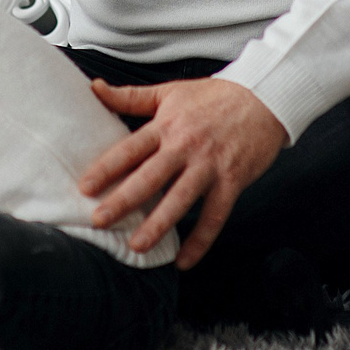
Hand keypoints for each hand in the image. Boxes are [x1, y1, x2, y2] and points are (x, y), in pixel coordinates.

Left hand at [79, 78, 286, 267]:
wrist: (265, 97)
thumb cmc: (213, 96)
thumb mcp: (169, 91)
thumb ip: (129, 96)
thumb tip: (92, 88)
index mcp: (166, 125)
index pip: (130, 149)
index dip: (106, 168)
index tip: (84, 187)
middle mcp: (185, 146)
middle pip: (150, 177)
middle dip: (123, 200)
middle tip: (98, 221)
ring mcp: (210, 165)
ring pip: (180, 199)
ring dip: (158, 225)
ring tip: (136, 246)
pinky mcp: (232, 181)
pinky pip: (215, 216)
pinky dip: (200, 240)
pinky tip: (184, 261)